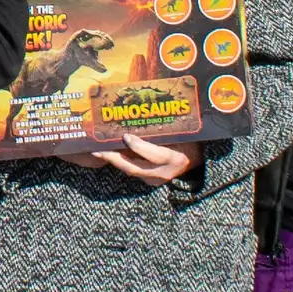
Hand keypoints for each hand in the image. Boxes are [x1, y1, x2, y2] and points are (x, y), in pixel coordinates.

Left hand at [63, 130, 194, 185]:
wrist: (194, 161)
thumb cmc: (188, 141)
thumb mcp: (180, 133)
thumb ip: (165, 127)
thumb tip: (144, 110)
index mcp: (175, 158)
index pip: (156, 155)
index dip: (139, 147)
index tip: (126, 136)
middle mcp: (164, 172)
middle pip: (136, 168)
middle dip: (115, 159)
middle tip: (99, 149)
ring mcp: (156, 180)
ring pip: (131, 171)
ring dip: (114, 160)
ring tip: (98, 151)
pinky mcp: (150, 182)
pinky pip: (133, 171)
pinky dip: (121, 162)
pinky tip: (109, 153)